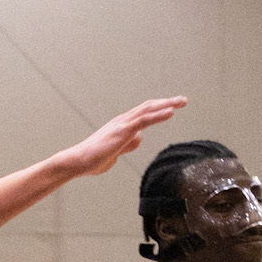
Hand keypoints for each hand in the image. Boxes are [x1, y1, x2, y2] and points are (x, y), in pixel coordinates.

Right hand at [54, 99, 186, 180]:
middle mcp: (122, 120)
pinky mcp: (122, 131)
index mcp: (121, 125)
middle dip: (167, 102)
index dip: (159, 108)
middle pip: (149, 106)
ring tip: (182, 101)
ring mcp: (122, 124)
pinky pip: (144, 120)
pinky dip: (158, 115)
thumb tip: (139, 138)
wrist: (78, 162)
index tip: (173, 107)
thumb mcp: (117, 152)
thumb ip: (128, 144)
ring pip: (148, 109)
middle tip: (183, 100)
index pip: (144, 112)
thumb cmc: (94, 159)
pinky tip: (171, 112)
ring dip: (167, 104)